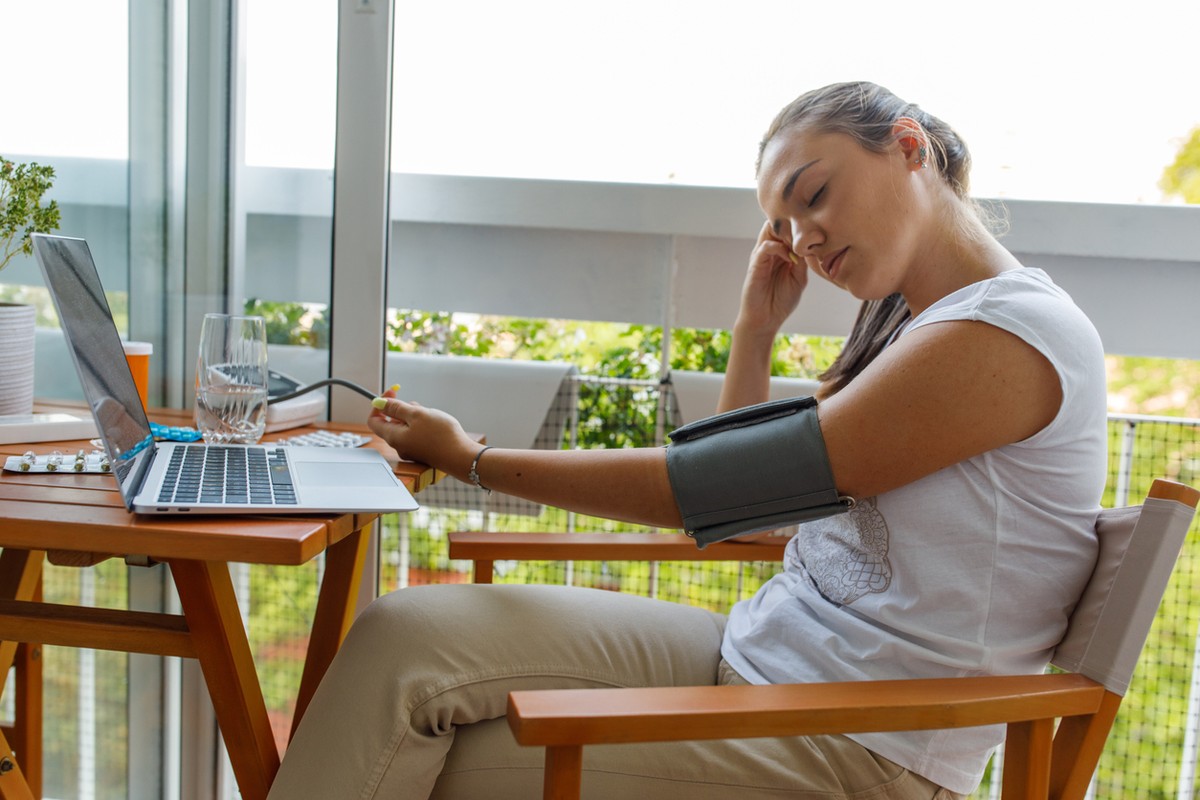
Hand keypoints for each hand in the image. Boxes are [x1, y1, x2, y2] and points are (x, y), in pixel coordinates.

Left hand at [367, 387, 476, 477]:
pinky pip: (416, 434)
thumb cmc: (441, 436)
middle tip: (419, 406)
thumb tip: (379, 403)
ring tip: (431, 416)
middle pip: (391, 422)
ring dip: (415, 417)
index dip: (380, 404)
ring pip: (406, 427)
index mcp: (393, 437)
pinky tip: (436, 424)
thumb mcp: (417, 415)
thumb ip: (396, 408)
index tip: (393, 392)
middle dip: (403, 409)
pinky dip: (423, 425)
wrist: (461, 456)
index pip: (374, 419)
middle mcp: (399, 445)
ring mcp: (411, 449)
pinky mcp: (422, 451)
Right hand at [735, 221, 808, 337]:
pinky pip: (766, 247)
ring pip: (770, 230)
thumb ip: (803, 261)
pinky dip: (779, 248)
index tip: (815, 229)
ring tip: (800, 242)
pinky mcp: (755, 264)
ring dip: (786, 233)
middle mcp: (769, 250)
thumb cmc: (781, 301)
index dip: (799, 225)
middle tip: (807, 231)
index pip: (787, 229)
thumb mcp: (799, 278)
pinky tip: (791, 259)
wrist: (765, 319)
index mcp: (780, 252)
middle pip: (777, 224)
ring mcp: (761, 256)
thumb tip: (811, 245)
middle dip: (792, 224)